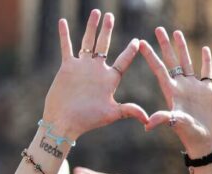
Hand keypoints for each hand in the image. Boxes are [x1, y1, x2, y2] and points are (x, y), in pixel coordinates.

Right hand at [42, 10, 147, 139]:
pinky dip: (64, 35)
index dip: (131, 51)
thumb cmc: (87, 120)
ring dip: (92, 27)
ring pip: (88, 42)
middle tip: (110, 16)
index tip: (138, 41)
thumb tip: (148, 120)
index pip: (123, 61)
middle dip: (107, 30)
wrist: (64, 122)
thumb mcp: (111, 113)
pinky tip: (63, 22)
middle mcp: (97, 70)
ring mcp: (82, 67)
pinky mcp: (67, 67)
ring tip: (96, 12)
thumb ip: (130, 110)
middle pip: (105, 45)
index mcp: (110, 79)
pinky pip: (66, 47)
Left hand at [139, 28, 211, 156]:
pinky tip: (205, 49)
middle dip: (165, 45)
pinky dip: (206, 60)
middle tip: (158, 29)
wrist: (204, 140)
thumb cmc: (188, 134)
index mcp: (171, 91)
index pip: (158, 69)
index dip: (151, 55)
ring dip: (183, 48)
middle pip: (171, 60)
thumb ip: (163, 119)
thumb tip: (147, 124)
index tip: (142, 42)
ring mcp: (193, 87)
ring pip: (187, 61)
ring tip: (177, 32)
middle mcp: (180, 86)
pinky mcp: (207, 89)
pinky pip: (206, 71)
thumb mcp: (175, 124)